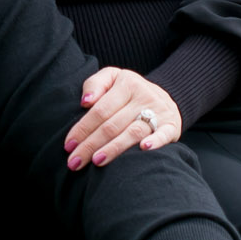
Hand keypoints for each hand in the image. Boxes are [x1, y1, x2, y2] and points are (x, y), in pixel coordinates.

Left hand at [64, 68, 180, 167]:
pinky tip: (143, 149)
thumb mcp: (112, 77)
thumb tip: (85, 102)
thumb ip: (95, 84)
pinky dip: (156, 142)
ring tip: (96, 161)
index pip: (100, 110)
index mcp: (126, 83)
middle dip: (91, 144)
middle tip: (74, 162)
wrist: (166, 94)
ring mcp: (159, 111)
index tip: (68, 146)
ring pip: (133, 131)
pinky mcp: (172, 125)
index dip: (83, 128)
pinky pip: (163, 133)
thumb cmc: (129, 90)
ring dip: (114, 148)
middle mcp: (143, 96)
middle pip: (112, 124)